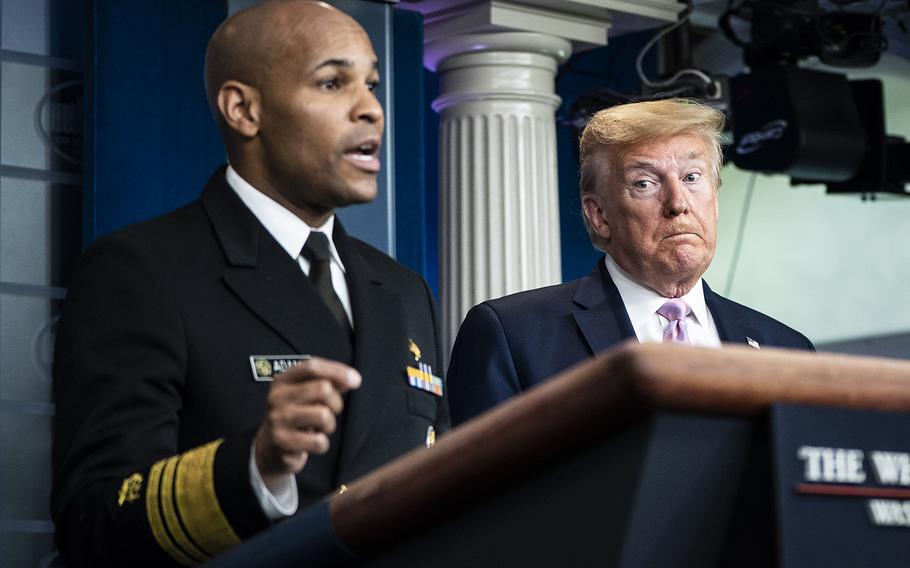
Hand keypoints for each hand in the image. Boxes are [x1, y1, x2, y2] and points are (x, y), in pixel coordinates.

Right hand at [254, 357, 360, 488]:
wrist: (271, 447)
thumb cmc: (295, 416)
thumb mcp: (306, 395)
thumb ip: (328, 383)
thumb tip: (352, 379)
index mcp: (283, 380)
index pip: (312, 366)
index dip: (337, 371)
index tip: (355, 380)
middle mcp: (277, 396)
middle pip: (323, 389)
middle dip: (336, 403)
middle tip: (329, 412)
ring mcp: (277, 419)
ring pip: (323, 415)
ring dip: (330, 425)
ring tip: (319, 428)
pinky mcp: (282, 441)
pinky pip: (319, 441)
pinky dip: (322, 444)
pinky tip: (311, 441)